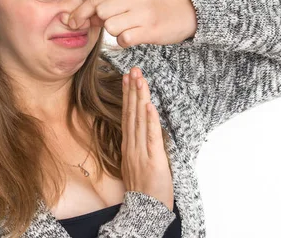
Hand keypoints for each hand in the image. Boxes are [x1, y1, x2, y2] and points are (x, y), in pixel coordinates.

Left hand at [66, 0, 196, 47]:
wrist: (186, 12)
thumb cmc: (155, 5)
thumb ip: (111, 3)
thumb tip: (84, 16)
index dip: (81, 11)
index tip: (71, 22)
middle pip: (101, 12)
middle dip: (101, 22)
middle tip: (112, 24)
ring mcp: (143, 13)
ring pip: (111, 26)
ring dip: (115, 32)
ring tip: (128, 28)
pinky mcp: (150, 30)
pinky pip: (124, 39)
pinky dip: (125, 41)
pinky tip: (134, 36)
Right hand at [121, 66, 173, 211]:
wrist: (145, 211)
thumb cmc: (144, 190)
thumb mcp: (136, 164)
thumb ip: (138, 146)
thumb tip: (141, 130)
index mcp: (128, 146)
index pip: (127, 115)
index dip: (127, 95)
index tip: (127, 77)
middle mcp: (132, 146)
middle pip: (131, 113)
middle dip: (132, 89)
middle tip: (134, 69)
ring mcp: (141, 152)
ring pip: (139, 120)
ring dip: (139, 98)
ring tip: (139, 79)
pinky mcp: (153, 159)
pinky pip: (151, 137)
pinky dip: (149, 120)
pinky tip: (148, 105)